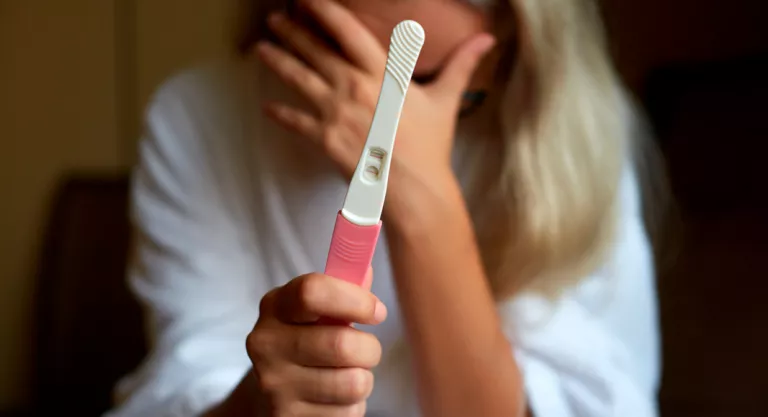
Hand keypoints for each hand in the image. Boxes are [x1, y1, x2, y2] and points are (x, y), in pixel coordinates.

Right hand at [246, 269, 386, 415]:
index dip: (354, 300)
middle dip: (369, 348)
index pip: (312, 292)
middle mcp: (266, 344)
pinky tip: (335, 399)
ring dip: (363, 379)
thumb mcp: (317, 311)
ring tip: (348, 374)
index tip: (377, 310)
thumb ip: (343, 287)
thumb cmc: (305, 340)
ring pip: (352, 382)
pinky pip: (347, 413)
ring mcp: (274, 385)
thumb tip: (366, 267)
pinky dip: (352, 407)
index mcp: (275, 306)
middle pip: (341, 344)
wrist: (269, 394)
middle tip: (366, 350)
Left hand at [255, 0, 494, 220]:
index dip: (325, 10)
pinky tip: (267, 107)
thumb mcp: (446, 100)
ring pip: (299, 79)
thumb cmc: (430, 145)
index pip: (348, 31)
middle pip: (315, 51)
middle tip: (274, 18)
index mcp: (380, 73)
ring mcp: (335, 112)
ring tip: (261, 48)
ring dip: (278, 60)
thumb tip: (487, 39)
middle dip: (293, 31)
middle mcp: (352, 86)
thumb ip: (461, 65)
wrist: (413, 188)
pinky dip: (281, 114)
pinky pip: (296, 122)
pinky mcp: (324, 138)